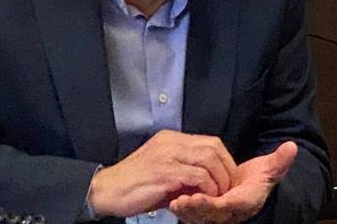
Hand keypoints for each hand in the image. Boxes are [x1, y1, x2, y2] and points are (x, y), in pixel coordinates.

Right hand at [88, 130, 237, 217]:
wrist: (107, 190)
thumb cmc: (134, 184)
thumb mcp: (162, 169)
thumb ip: (184, 168)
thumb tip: (208, 180)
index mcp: (170, 139)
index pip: (209, 142)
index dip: (224, 160)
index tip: (228, 178)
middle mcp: (170, 143)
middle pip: (213, 147)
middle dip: (227, 169)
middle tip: (229, 188)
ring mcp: (167, 156)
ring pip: (208, 158)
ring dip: (219, 179)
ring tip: (220, 194)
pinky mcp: (164, 172)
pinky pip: (196, 175)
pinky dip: (207, 187)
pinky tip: (205, 197)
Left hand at [169, 141, 297, 223]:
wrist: (250, 188)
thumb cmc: (258, 179)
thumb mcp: (270, 170)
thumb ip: (280, 161)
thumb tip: (292, 146)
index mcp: (245, 202)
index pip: (228, 206)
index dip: (212, 204)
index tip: (197, 198)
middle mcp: (231, 213)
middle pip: (211, 216)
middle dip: (195, 211)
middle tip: (179, 202)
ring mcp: (217, 216)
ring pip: (199, 218)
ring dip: (186, 212)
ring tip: (173, 202)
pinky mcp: (206, 214)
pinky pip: (193, 215)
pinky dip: (182, 210)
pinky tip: (170, 200)